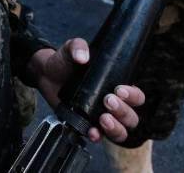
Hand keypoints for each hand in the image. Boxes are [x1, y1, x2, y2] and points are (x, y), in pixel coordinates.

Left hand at [28, 40, 144, 143]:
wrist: (46, 74)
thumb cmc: (65, 61)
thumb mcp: (72, 49)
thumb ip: (78, 47)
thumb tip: (82, 57)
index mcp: (116, 86)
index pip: (136, 97)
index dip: (133, 96)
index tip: (119, 90)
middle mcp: (112, 104)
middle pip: (131, 117)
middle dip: (123, 111)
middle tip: (107, 101)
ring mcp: (100, 117)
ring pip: (121, 132)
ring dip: (116, 128)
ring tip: (103, 119)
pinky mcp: (86, 126)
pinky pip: (98, 137)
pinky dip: (97, 136)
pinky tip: (92, 131)